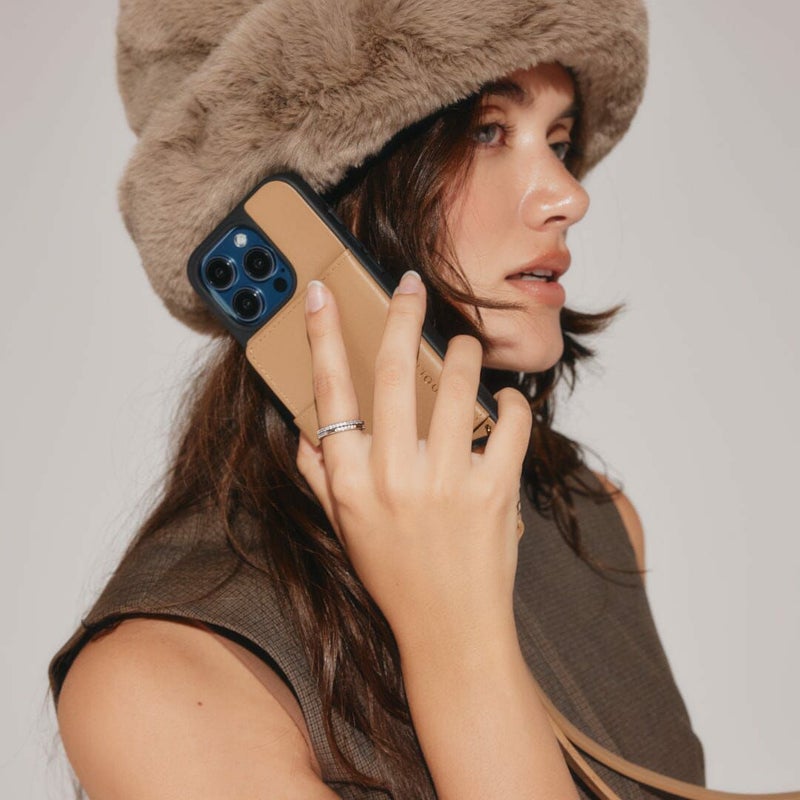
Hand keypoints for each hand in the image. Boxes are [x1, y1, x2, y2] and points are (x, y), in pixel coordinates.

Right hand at [295, 271, 531, 649]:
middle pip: (394, 372)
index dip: (323, 336)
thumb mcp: (343, 527)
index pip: (329, 392)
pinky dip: (513, 402)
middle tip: (413, 285)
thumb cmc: (394, 575)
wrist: (450, 630)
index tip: (324, 293)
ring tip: (466, 347)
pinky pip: (511, 423)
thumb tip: (307, 426)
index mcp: (351, 481)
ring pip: (458, 385)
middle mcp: (394, 476)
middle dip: (404, 315)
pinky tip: (507, 403)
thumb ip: (321, 475)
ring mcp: (447, 483)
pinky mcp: (494, 492)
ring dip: (464, 353)